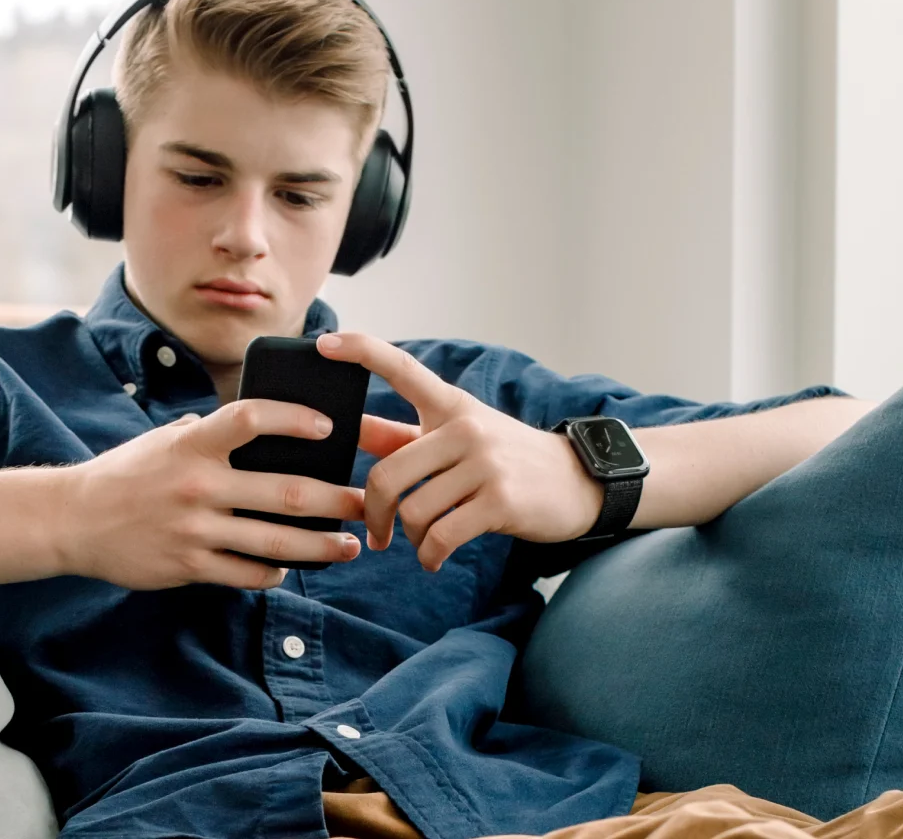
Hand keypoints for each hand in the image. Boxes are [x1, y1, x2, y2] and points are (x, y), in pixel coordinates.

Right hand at [63, 400, 364, 590]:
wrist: (73, 520)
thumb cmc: (126, 473)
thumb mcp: (164, 440)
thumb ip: (209, 434)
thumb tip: (261, 426)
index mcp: (192, 445)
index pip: (250, 419)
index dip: (293, 418)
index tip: (329, 427)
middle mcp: (197, 485)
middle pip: (284, 492)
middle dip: (335, 499)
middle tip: (365, 501)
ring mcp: (194, 530)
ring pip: (275, 541)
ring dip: (321, 546)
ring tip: (349, 546)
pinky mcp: (188, 566)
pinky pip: (246, 573)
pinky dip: (274, 571)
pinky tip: (291, 567)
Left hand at [318, 332, 603, 571]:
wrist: (578, 482)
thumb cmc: (506, 460)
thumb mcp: (458, 436)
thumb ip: (404, 434)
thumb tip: (353, 427)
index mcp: (450, 405)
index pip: (402, 369)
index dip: (362, 352)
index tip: (324, 344)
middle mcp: (465, 428)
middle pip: (388, 474)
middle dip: (375, 513)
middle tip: (377, 532)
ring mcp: (485, 464)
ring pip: (414, 511)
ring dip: (410, 537)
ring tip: (422, 541)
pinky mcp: (500, 501)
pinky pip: (441, 536)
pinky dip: (430, 555)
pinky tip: (434, 558)